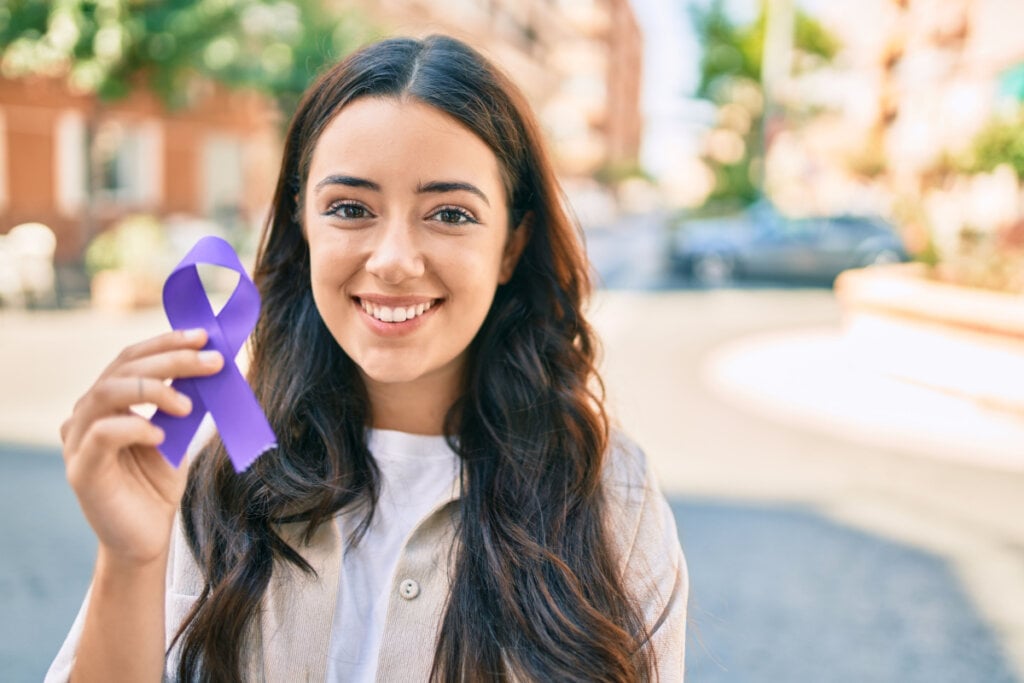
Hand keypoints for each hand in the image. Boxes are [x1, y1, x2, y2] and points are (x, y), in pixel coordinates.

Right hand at [61, 328, 223, 567]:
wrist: (146, 537)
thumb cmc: (158, 484)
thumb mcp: (178, 433)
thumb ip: (184, 400)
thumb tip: (212, 363)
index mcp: (108, 401)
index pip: (132, 358)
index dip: (166, 342)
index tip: (203, 336)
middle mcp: (87, 414)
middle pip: (124, 370)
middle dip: (172, 360)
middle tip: (212, 361)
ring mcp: (78, 440)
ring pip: (107, 392)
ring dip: (154, 390)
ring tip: (188, 405)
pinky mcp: (81, 469)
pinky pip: (103, 434)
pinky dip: (134, 426)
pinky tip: (161, 435)